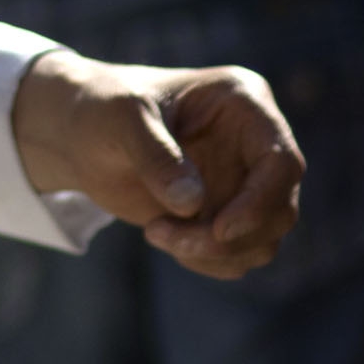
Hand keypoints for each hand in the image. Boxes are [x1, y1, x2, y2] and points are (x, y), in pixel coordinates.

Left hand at [10, 53, 304, 277]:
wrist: (82, 133)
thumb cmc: (103, 109)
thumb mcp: (121, 120)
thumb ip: (156, 156)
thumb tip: (192, 204)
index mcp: (244, 103)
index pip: (282, 162)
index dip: (260, 202)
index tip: (218, 230)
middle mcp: (255, 143)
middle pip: (280, 209)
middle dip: (229, 238)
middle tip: (164, 237)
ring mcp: (245, 181)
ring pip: (262, 240)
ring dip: (213, 253)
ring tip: (155, 232)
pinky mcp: (227, 212)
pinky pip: (238, 255)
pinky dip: (205, 260)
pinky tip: (162, 235)